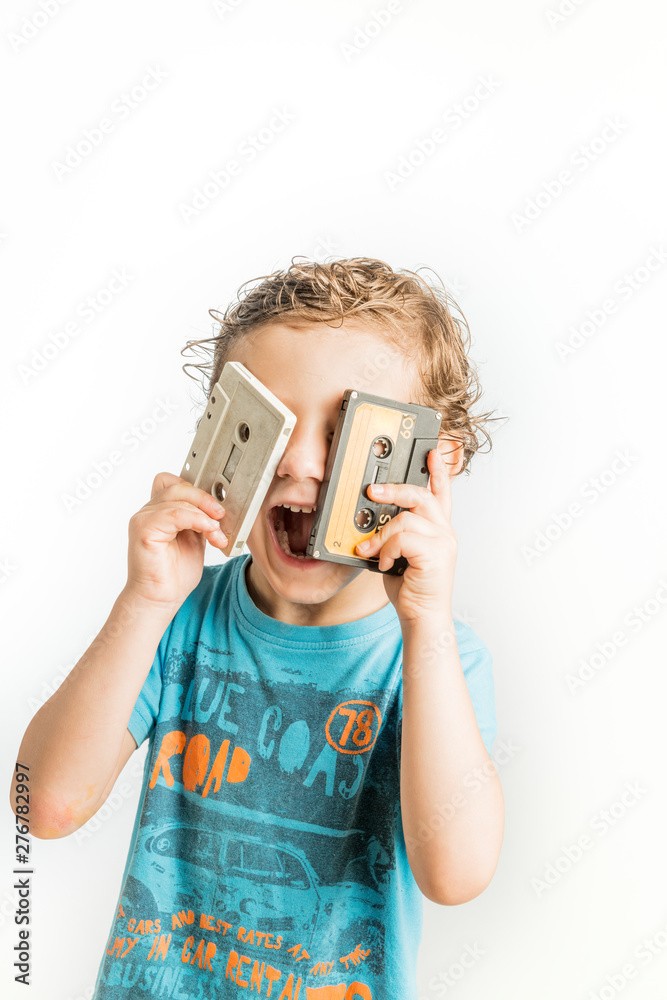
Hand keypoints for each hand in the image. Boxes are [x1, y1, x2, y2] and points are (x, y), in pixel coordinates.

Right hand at [126, 472, 227, 610]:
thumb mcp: (195, 540)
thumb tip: (219, 506)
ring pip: (178, 497)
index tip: (218, 506)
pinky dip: (197, 519)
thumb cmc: (174, 575)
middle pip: (178, 485)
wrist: (160, 599)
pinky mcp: (144, 529)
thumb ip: (201, 521)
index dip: (198, 490)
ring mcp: (143, 519)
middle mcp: (148, 512)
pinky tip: (208, 531)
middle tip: (221, 514)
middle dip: (205, 498)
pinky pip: (175, 513)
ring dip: (204, 513)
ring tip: (216, 532)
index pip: (176, 483)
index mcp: (159, 512)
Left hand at [355, 447, 457, 624]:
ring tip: (370, 548)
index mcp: (437, 529)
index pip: (441, 492)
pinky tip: (383, 563)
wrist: (422, 617)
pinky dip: (386, 549)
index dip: (438, 470)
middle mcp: (444, 532)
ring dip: (381, 534)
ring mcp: (443, 542)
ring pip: (407, 518)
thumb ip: (394, 533)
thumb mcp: (399, 553)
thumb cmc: (411, 587)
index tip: (431, 451)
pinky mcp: (436, 554)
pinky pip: (403, 538)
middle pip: (422, 495)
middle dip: (394, 489)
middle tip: (372, 491)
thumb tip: (371, 520)